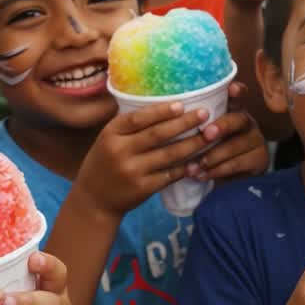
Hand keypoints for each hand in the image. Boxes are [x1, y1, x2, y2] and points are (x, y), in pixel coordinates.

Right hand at [72, 101, 215, 215]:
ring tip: (210, 135)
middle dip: (185, 123)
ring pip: (169, 155)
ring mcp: (132, 171)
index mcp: (111, 134)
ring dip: (192, 144)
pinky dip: (185, 167)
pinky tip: (198, 160)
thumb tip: (166, 105)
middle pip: (158, 134)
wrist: (94, 199)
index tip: (182, 104)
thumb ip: (130, 126)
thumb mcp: (108, 139)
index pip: (139, 118)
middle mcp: (120, 151)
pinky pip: (169, 175)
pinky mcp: (143, 188)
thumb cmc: (105, 162)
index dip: (161, 111)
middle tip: (205, 114)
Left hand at [184, 83, 268, 181]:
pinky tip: (202, 175)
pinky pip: (237, 164)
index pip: (238, 96)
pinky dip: (217, 170)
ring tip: (194, 165)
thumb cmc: (211, 150)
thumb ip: (194, 124)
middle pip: (239, 119)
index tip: (231, 89)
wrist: (236, 177)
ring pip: (236, 145)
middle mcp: (247, 122)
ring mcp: (256, 140)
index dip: (236, 91)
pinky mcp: (259, 159)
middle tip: (207, 134)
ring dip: (213, 155)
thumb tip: (169, 113)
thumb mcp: (204, 134)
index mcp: (233, 110)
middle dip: (222, 126)